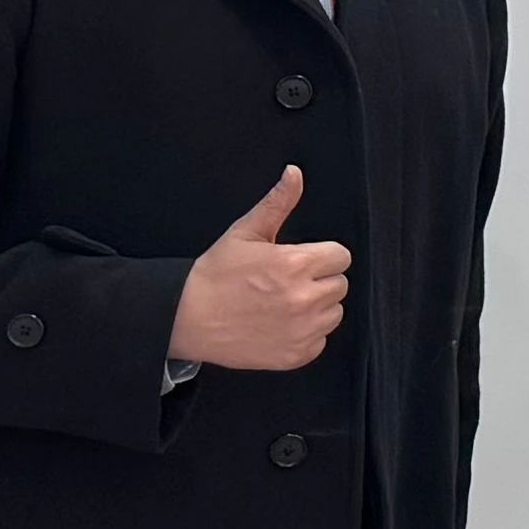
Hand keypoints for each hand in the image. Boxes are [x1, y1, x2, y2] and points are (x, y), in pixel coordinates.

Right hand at [170, 165, 349, 371]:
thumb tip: (295, 174)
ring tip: (283, 303)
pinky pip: (320, 341)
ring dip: (316, 308)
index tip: (302, 260)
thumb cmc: (215, 275)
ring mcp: (301, 330)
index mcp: (295, 264)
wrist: (186, 318)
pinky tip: (279, 324)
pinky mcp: (295, 355)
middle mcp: (304, 299)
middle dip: (319, 280)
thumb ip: (277, 203)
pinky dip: (305, 335)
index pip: (341, 256)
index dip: (322, 256)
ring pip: (334, 313)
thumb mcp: (245, 233)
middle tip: (286, 282)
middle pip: (340, 284)